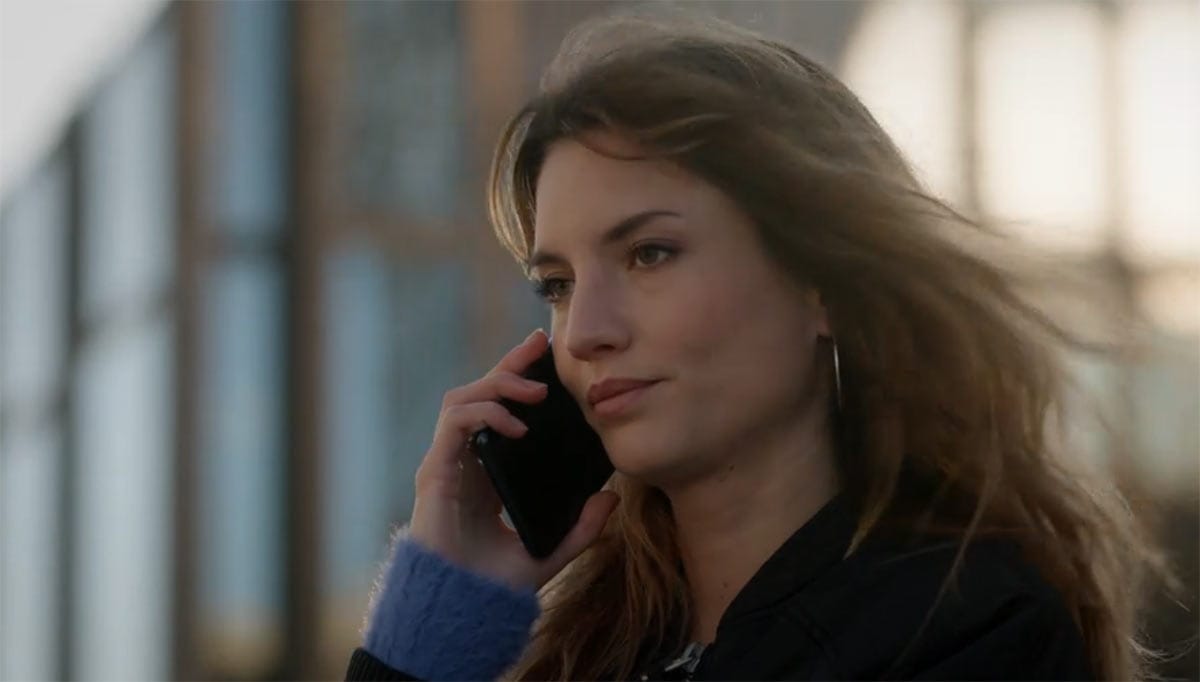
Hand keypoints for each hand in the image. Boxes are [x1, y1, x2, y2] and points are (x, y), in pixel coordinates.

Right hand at [407, 329, 619, 589]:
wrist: (461, 609)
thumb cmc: (494, 585)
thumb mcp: (549, 552)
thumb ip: (580, 529)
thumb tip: (611, 499)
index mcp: (488, 472)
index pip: (501, 410)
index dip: (520, 379)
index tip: (548, 355)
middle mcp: (464, 461)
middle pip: (481, 393)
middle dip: (510, 364)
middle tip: (540, 344)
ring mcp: (447, 463)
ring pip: (462, 398)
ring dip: (498, 385)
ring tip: (535, 392)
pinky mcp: (435, 471)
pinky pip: (455, 423)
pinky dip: (484, 414)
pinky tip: (514, 425)